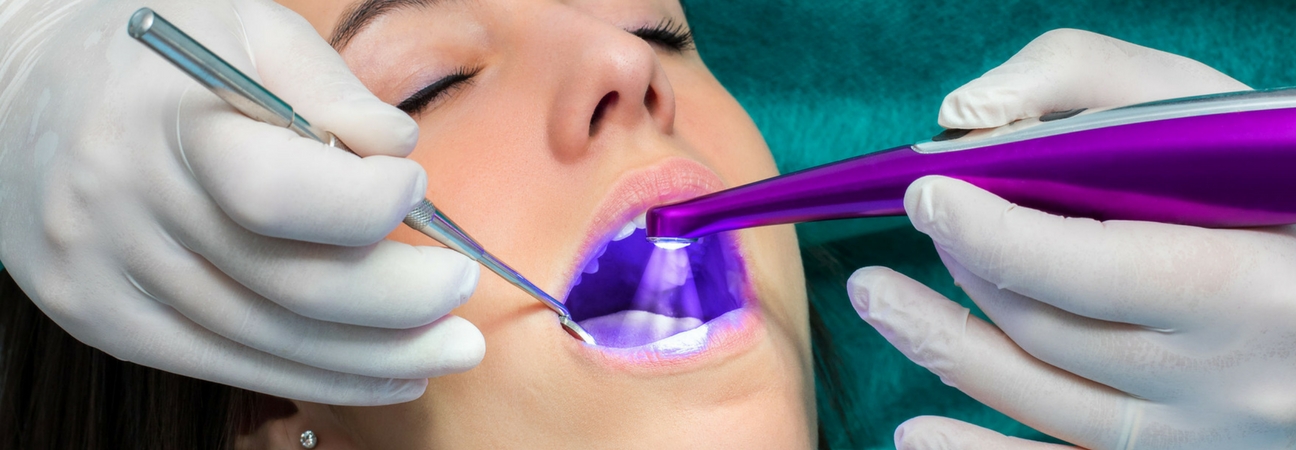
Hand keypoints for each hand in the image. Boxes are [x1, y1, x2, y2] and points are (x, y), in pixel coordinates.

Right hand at [0, 0, 482, 404]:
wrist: (11, 92)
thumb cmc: (151, 54)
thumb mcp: (244, 26)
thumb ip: (328, 86)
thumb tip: (400, 150)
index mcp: (162, 122)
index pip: (272, 192)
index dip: (363, 205)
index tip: (415, 189)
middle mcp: (124, 208)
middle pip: (286, 284)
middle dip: (398, 300)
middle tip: (465, 291)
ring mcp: (107, 276)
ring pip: (267, 339)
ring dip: (376, 356)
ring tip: (452, 349)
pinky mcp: (104, 321)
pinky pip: (227, 366)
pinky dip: (319, 377)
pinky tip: (389, 373)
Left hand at [850, 29, 1295, 448]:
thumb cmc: (1281, 186)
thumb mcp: (1217, 114)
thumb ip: (1095, 83)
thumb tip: (969, 117)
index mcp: (1248, 286)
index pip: (1085, 269)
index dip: (987, 232)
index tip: (927, 194)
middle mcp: (1225, 380)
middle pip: (1049, 331)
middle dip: (963, 269)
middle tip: (917, 224)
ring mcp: (1199, 436)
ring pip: (1039, 400)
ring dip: (940, 346)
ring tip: (876, 297)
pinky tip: (915, 433)